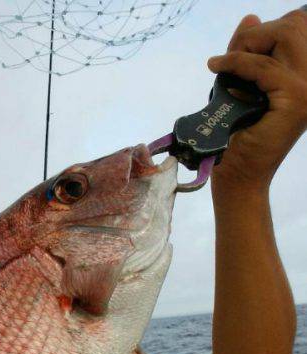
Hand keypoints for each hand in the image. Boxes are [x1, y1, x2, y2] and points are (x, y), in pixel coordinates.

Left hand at [207, 10, 306, 189]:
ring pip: (283, 35)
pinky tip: (217, 68)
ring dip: (248, 46)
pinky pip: (262, 65)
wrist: (238, 175)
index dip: (267, 31)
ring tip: (226, 66)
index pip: (298, 27)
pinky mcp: (295, 98)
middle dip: (256, 35)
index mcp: (306, 75)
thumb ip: (250, 51)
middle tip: (230, 58)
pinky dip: (235, 63)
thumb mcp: (243, 83)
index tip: (239, 50)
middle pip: (293, 24)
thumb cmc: (238, 135)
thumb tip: (251, 17)